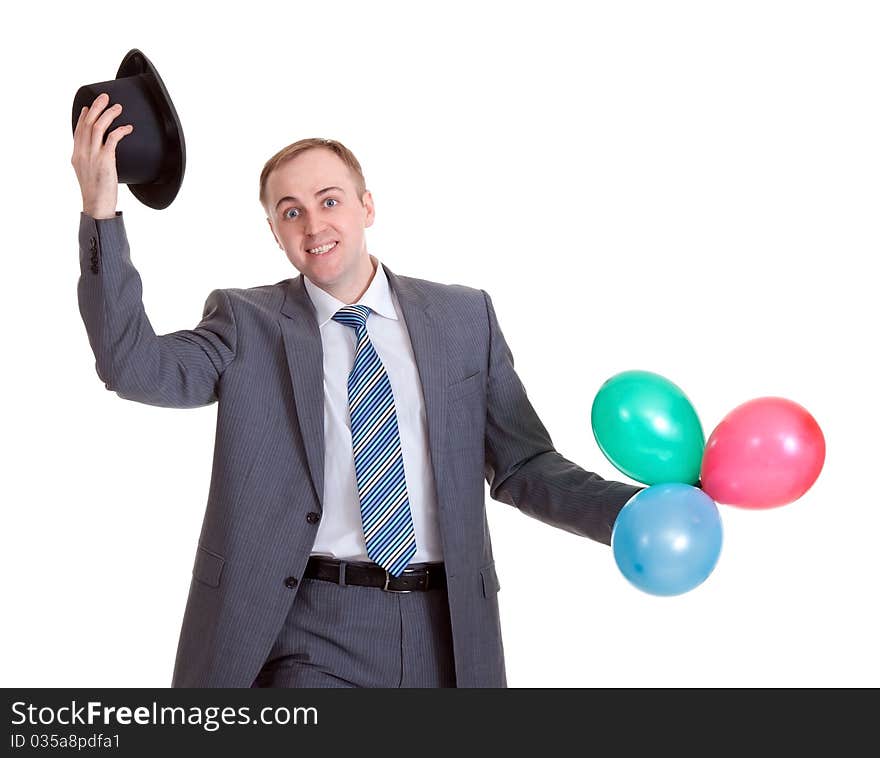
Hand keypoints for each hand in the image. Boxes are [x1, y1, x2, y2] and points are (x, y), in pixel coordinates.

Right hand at [71, 92, 133, 218]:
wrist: (96, 205)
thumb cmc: (96, 194)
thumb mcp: (87, 174)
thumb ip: (91, 161)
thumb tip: (101, 155)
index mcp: (76, 155)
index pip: (78, 130)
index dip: (84, 116)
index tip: (90, 107)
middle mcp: (82, 152)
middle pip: (88, 123)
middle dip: (97, 107)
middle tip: (105, 97)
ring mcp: (93, 155)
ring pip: (98, 127)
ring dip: (109, 114)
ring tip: (117, 107)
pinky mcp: (105, 160)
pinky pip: (112, 139)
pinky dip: (120, 130)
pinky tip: (127, 128)